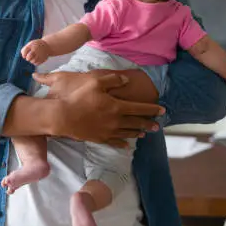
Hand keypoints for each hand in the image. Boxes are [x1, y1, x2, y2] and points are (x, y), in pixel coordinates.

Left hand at [21, 39, 50, 64]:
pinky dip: (35, 62)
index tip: (24, 55)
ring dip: (31, 60)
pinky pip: (36, 64)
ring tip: (33, 58)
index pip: (24, 52)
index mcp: (32, 45)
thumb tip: (23, 56)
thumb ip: (25, 49)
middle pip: (28, 57)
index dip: (23, 55)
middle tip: (28, 57)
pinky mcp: (43, 59)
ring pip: (32, 61)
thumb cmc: (36, 45)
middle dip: (27, 58)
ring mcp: (40, 54)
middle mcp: (36, 50)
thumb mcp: (30, 44)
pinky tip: (36, 59)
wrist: (47, 46)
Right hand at [36, 73, 164, 147]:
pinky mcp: (98, 138)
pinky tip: (127, 146)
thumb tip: (126, 81)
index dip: (152, 109)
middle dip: (148, 123)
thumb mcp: (95, 82)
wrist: (62, 116)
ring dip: (137, 133)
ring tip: (145, 133)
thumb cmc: (78, 97)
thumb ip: (113, 80)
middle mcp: (115, 121)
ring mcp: (107, 131)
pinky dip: (122, 144)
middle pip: (136, 122)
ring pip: (127, 133)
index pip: (139, 108)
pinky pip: (114, 142)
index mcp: (117, 106)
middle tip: (158, 126)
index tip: (162, 110)